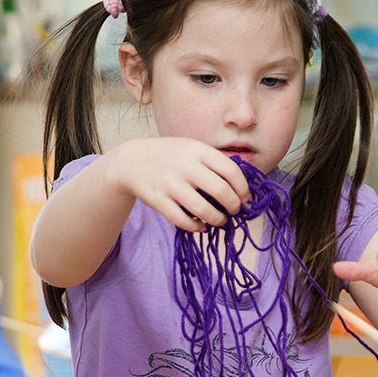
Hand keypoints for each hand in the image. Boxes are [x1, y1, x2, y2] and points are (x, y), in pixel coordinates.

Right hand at [106, 138, 249, 231]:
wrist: (132, 161)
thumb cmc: (170, 157)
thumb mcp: (191, 149)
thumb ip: (214, 163)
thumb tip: (242, 189)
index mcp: (197, 150)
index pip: (231, 171)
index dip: (243, 188)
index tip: (245, 198)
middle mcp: (185, 165)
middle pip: (221, 191)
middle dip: (233, 205)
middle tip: (235, 211)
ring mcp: (170, 183)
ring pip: (203, 209)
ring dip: (218, 219)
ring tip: (220, 220)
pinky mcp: (158, 200)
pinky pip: (183, 221)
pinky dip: (197, 227)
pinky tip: (201, 225)